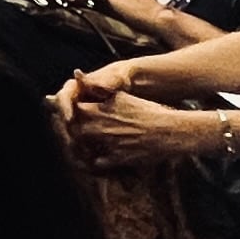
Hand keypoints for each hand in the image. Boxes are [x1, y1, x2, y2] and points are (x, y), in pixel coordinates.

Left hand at [57, 85, 212, 170]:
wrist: (169, 131)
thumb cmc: (148, 111)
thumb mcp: (122, 96)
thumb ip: (98, 87)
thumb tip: (76, 74)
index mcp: (99, 109)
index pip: (73, 112)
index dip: (70, 115)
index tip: (71, 118)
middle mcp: (100, 126)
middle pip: (75, 131)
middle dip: (74, 133)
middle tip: (78, 135)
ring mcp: (107, 143)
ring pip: (83, 148)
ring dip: (82, 149)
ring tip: (86, 149)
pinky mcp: (116, 158)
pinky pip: (96, 164)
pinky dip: (95, 164)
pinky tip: (98, 162)